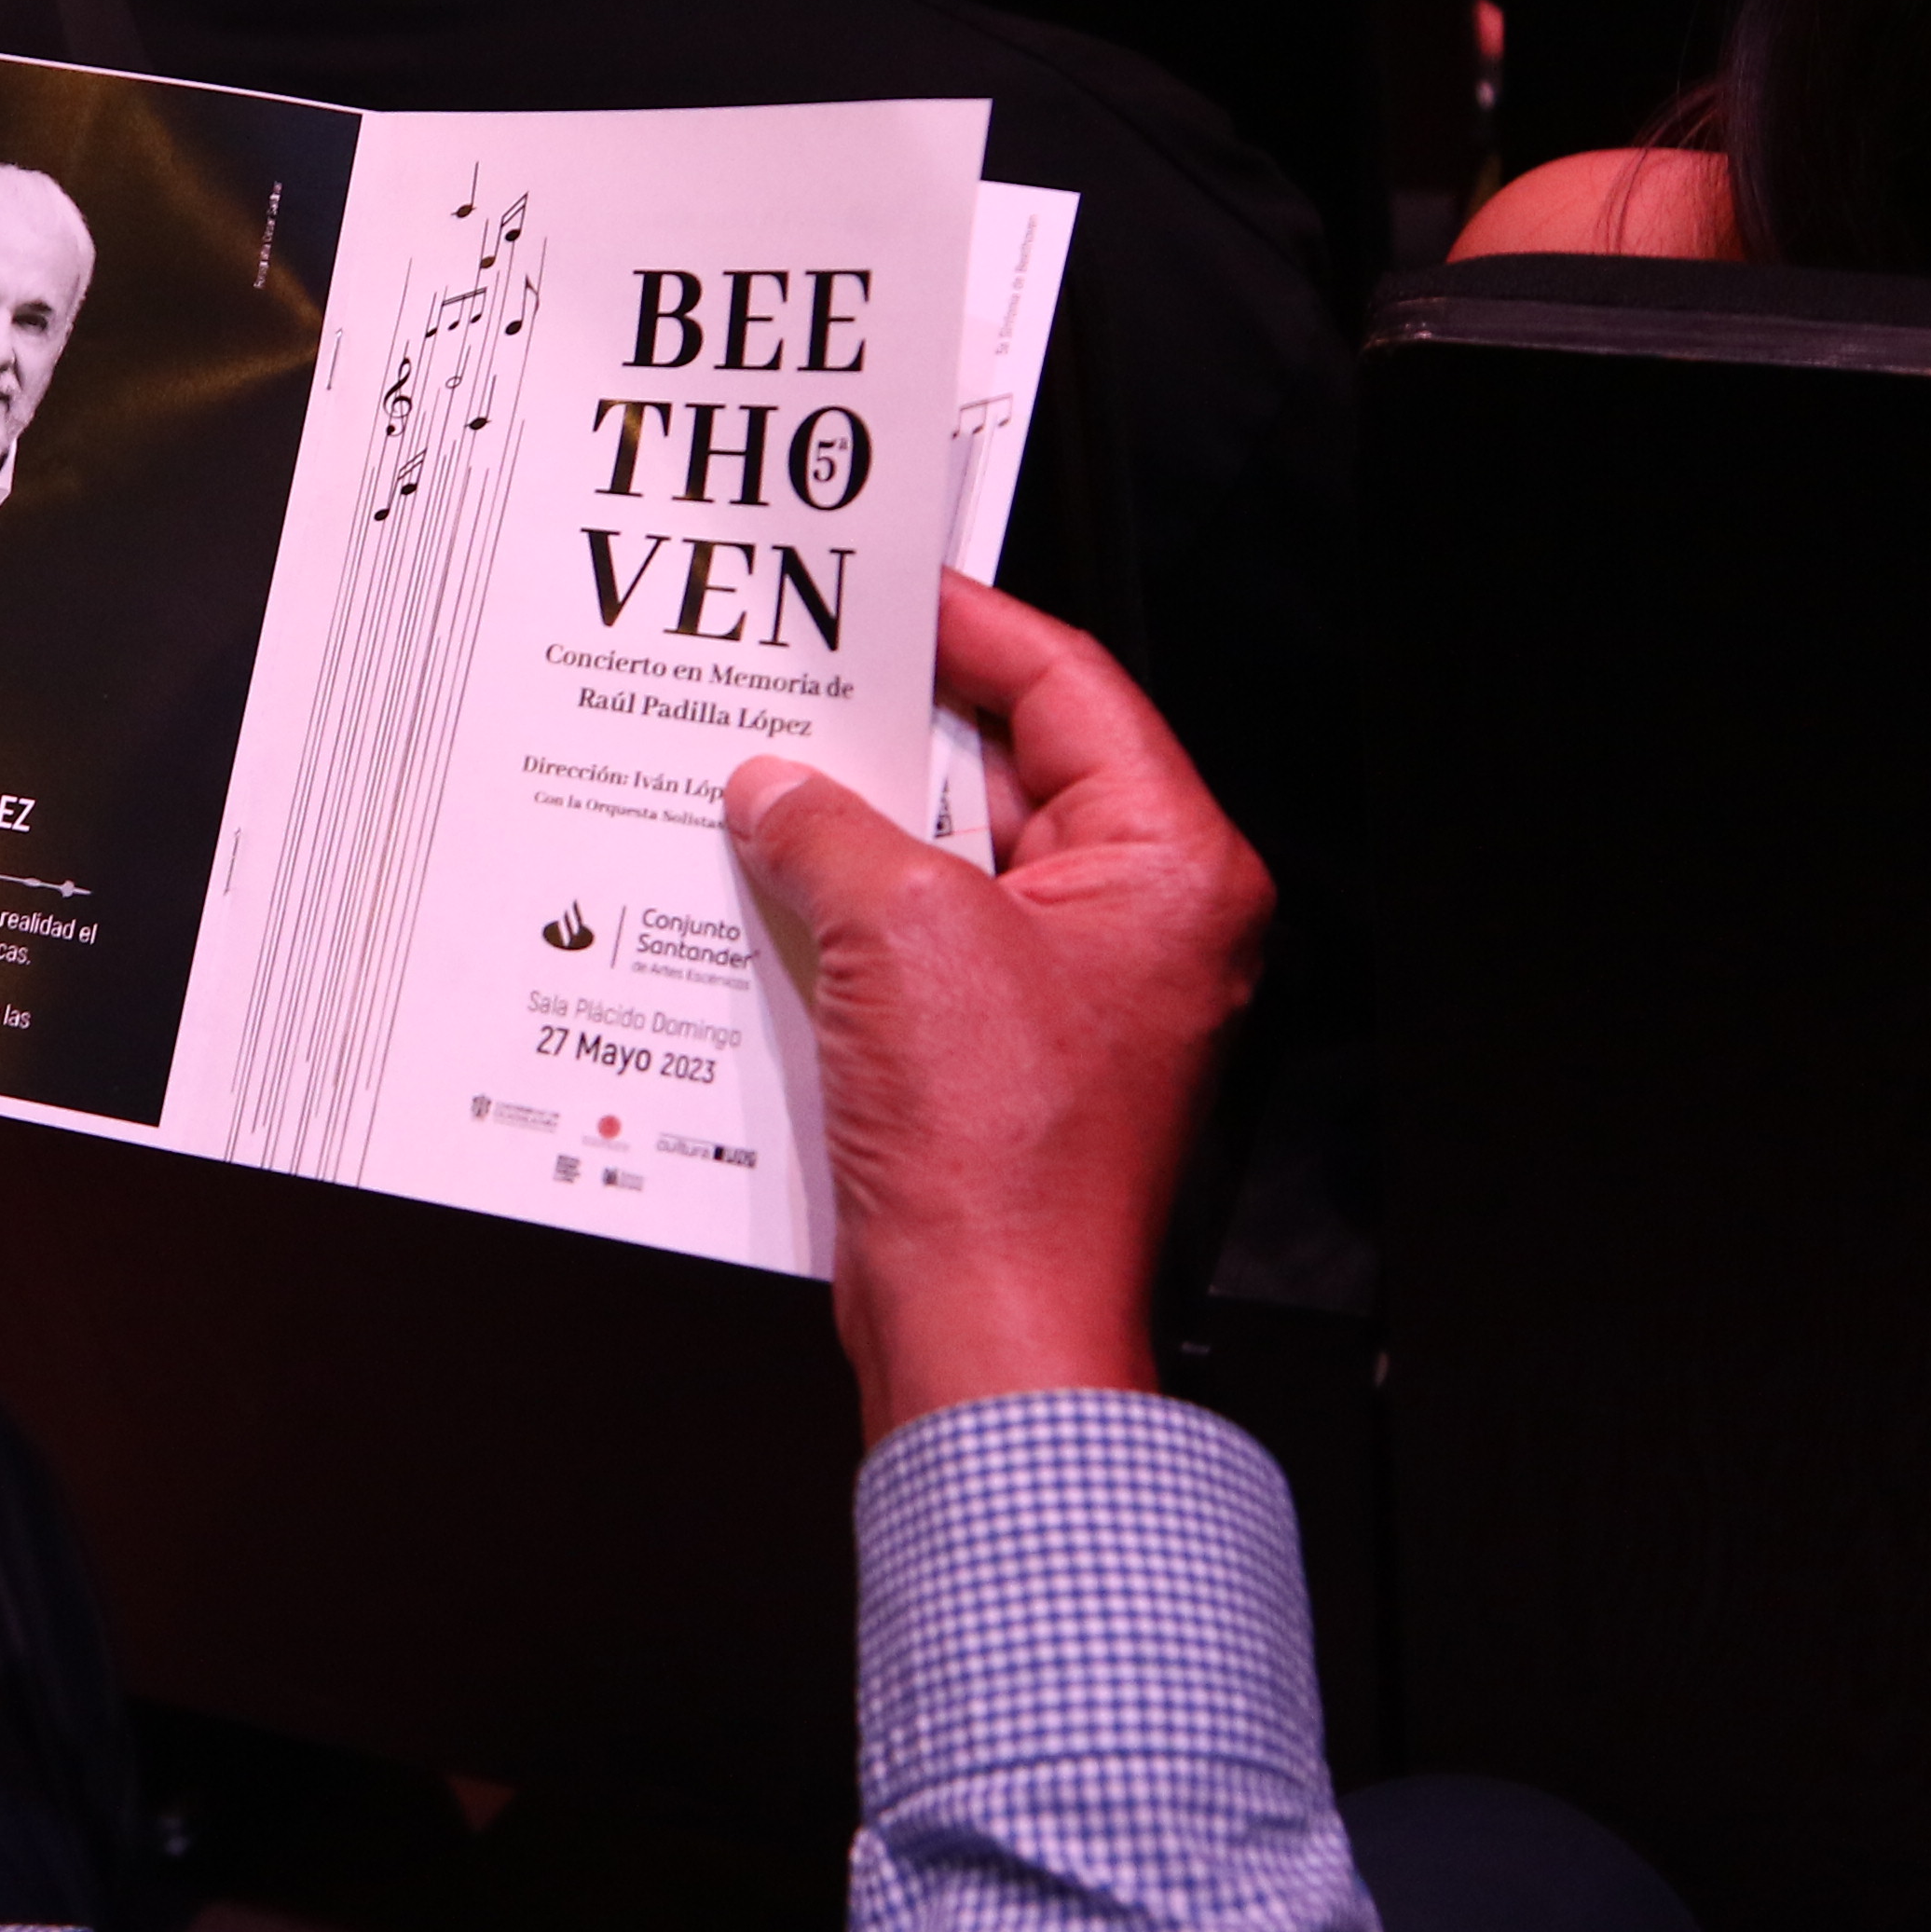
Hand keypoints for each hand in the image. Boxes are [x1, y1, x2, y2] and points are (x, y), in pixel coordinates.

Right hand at [724, 577, 1269, 1442]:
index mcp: (1173, 871)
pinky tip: (768, 905)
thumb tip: (778, 790)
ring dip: (856, 840)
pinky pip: (927, 958)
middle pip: (1010, 777)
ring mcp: (1082, 1003)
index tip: (883, 590)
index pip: (1070, 690)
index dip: (967, 627)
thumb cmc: (1001, 1170)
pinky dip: (851, 929)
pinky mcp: (1012, 1067)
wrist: (990, 1341)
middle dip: (888, 741)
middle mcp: (1147, 930)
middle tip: (790, 688)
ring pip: (957, 871)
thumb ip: (829, 832)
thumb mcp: (898, 937)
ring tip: (757, 792)